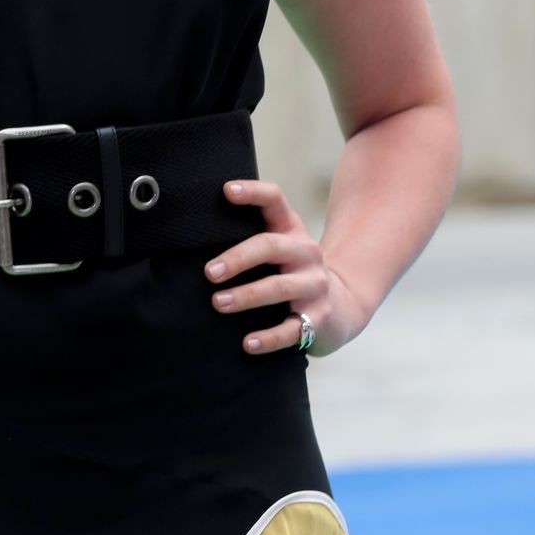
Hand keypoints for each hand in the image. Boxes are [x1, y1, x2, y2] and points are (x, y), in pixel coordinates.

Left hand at [203, 178, 366, 357]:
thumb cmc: (292, 274)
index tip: (226, 190)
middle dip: (238, 258)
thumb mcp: (280, 249)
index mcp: (291, 230)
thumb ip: (249, 239)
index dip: (253, 192)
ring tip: (218, 303)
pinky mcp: (318, 318)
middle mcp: (306, 253)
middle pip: (271, 246)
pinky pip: (291, 329)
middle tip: (209, 273)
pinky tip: (248, 344)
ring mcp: (314, 285)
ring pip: (279, 287)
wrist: (341, 307)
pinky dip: (268, 338)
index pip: (275, 201)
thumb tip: (193, 239)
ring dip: (246, 296)